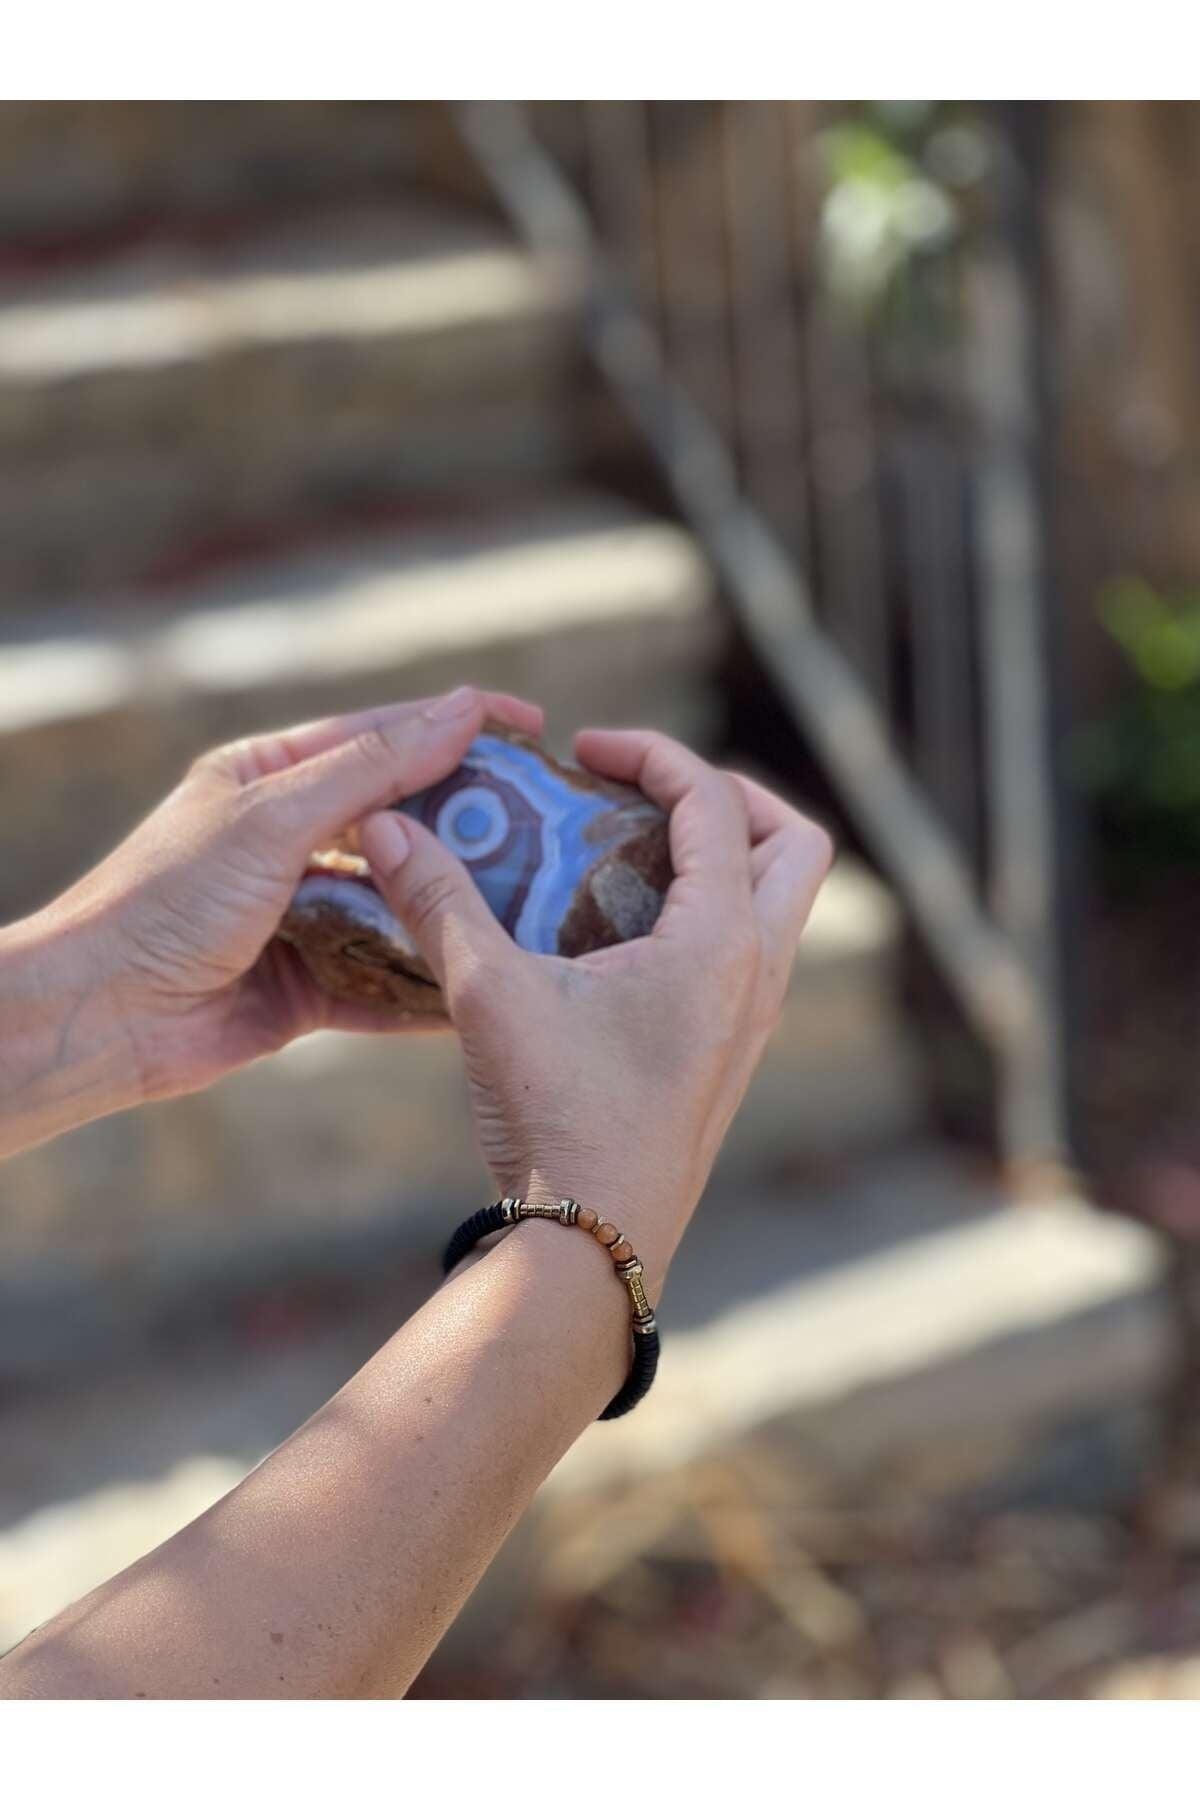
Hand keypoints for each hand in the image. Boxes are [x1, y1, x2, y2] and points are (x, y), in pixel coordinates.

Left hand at [29, 685, 542, 1105]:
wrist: (103, 1017)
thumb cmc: (168, 899)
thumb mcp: (272, 818)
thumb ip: (370, 768)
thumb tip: (459, 710)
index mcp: (271, 778)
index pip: (383, 735)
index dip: (458, 726)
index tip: (533, 725)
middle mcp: (292, 841)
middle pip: (404, 821)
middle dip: (474, 823)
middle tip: (555, 824)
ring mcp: (307, 914)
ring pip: (403, 902)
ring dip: (460, 906)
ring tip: (542, 903)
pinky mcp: (313, 986)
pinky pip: (387, 979)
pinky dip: (430, 983)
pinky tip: (487, 981)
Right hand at [359, 729, 831, 1285]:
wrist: (593, 1243)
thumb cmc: (558, 1116)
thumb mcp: (489, 995)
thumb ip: (440, 901)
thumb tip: (385, 826)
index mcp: (721, 939)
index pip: (713, 801)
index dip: (650, 753)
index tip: (584, 749)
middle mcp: (757, 972)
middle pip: (792, 843)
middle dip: (728, 797)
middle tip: (646, 792)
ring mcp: (752, 1019)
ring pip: (780, 903)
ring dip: (723, 858)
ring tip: (631, 853)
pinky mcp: (731, 1055)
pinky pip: (750, 954)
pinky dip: (708, 915)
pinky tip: (620, 935)